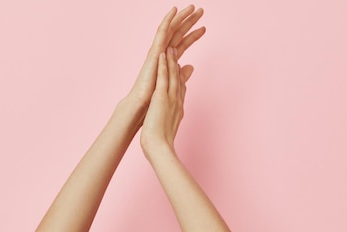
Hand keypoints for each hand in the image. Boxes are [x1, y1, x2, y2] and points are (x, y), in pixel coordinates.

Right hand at [126, 6, 204, 123]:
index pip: (182, 45)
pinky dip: (168, 20)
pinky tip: (174, 10)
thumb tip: (191, 67)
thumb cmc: (153, 101)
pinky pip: (161, 33)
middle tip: (201, 11)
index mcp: (167, 62)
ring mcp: (157, 52)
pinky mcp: (154, 52)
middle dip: (189, 22)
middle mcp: (162, 55)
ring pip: (171, 30)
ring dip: (182, 17)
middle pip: (178, 34)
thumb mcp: (172, 85)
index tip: (204, 29)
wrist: (142, 107)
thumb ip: (181, 75)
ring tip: (193, 7)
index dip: (193, 36)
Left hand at [140, 46, 192, 156]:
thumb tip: (171, 127)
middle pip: (179, 80)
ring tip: (170, 48)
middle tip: (177, 52)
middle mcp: (177, 102)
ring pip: (173, 75)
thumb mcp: (168, 132)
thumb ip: (170, 125)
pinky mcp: (162, 97)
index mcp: (178, 111)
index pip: (181, 91)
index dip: (180, 79)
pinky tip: (163, 55)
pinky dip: (164, 65)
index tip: (180, 70)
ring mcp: (171, 98)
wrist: (160, 148)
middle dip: (178, 65)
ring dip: (172, 60)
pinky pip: (164, 77)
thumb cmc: (162, 145)